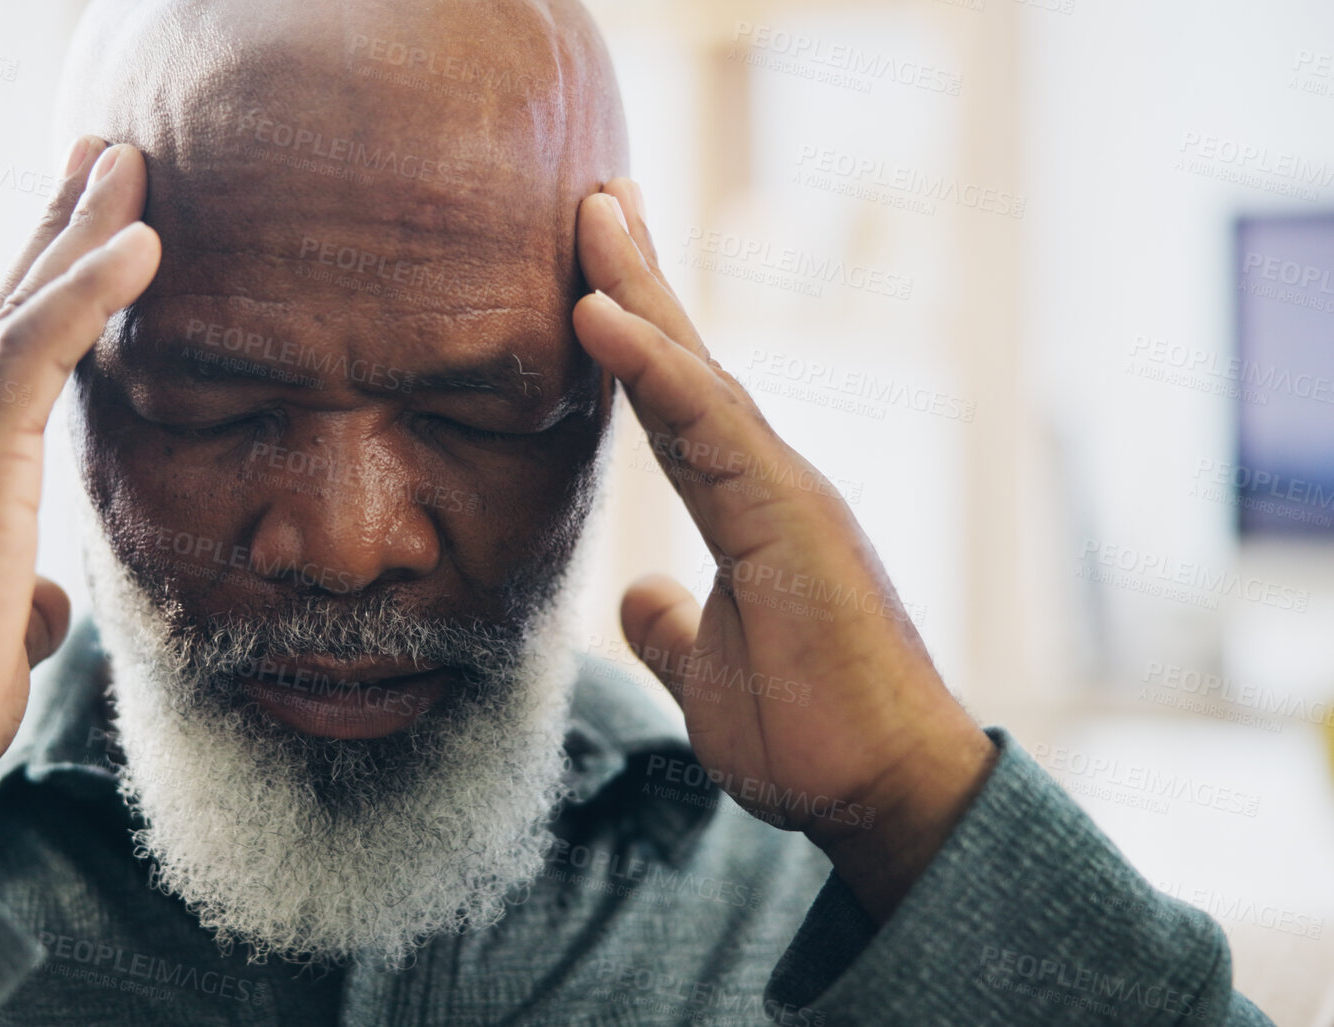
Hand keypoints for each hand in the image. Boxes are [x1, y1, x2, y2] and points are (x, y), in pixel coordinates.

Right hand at [0, 138, 159, 818]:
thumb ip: (16, 601)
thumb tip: (43, 602)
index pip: (7, 366)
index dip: (50, 297)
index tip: (92, 238)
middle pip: (10, 310)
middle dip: (60, 230)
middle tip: (104, 156)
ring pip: (22, 308)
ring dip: (80, 230)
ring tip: (126, 159)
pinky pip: (35, 348)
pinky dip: (89, 290)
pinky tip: (142, 242)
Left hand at [571, 180, 996, 919]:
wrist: (881, 795)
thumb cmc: (807, 735)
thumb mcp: (703, 672)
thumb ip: (673, 624)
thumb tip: (640, 593)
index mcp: (745, 508)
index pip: (672, 406)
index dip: (631, 339)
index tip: (590, 274)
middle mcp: (768, 482)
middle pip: (685, 363)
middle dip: (638, 277)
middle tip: (598, 196)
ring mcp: (784, 491)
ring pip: (697, 372)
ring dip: (639, 290)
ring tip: (595, 214)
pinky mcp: (792, 517)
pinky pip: (709, 425)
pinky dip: (652, 365)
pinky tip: (602, 313)